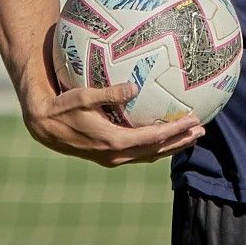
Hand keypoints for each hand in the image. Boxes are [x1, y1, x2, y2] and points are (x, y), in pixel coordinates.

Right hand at [23, 83, 204, 167]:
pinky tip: (164, 136)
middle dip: (180, 142)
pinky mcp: (108, 155)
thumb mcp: (84, 96)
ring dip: (171, 147)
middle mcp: (116, 154)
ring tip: (190, 136)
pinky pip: (139, 153)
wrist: (44, 126)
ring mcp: (112, 158)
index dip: (175, 131)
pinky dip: (156, 147)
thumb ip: (110, 93)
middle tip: (201, 131)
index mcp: (113, 141)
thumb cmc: (63, 106)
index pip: (153, 138)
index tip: (194, 122)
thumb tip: (135, 86)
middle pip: (156, 151)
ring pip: (149, 155)